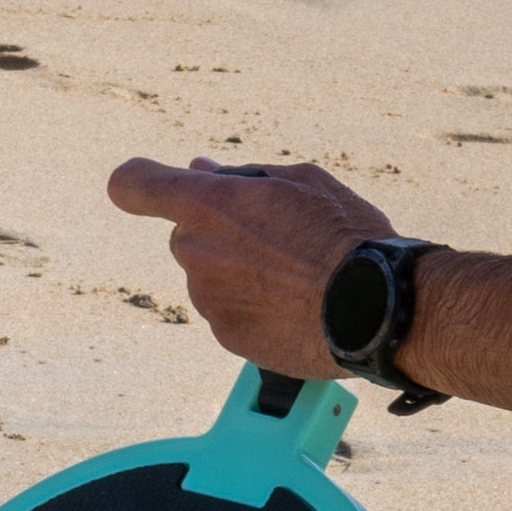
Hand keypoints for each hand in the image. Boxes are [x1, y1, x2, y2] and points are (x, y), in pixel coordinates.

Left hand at [106, 156, 399, 377]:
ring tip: (296, 278)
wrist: (378, 309)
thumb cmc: (346, 236)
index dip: (137, 183)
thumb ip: (240, 178)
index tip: (145, 187)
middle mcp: (197, 252)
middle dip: (219, 235)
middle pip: (188, 237)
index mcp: (209, 204)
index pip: (134, 184)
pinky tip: (295, 307)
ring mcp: (209, 300)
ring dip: (239, 275)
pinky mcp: (228, 338)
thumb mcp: (301, 181)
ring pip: (210, 279)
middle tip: (275, 240)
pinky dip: (254, 310)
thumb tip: (201, 172)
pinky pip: (230, 315)